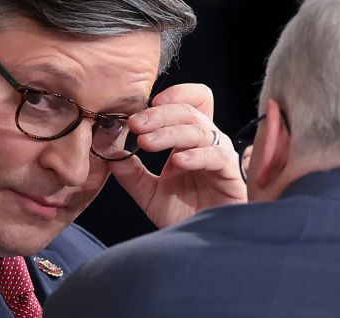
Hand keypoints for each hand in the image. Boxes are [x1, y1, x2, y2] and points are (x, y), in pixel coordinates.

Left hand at [110, 83, 245, 227]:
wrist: (200, 244)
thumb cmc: (181, 213)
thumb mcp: (148, 191)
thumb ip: (130, 171)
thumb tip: (108, 148)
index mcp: (190, 139)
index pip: (192, 101)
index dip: (175, 95)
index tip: (146, 103)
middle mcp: (207, 142)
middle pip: (190, 111)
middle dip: (159, 114)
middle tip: (135, 124)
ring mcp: (221, 156)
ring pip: (200, 130)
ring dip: (170, 132)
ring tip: (146, 142)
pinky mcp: (231, 174)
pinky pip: (216, 156)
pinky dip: (196, 156)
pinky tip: (178, 162)